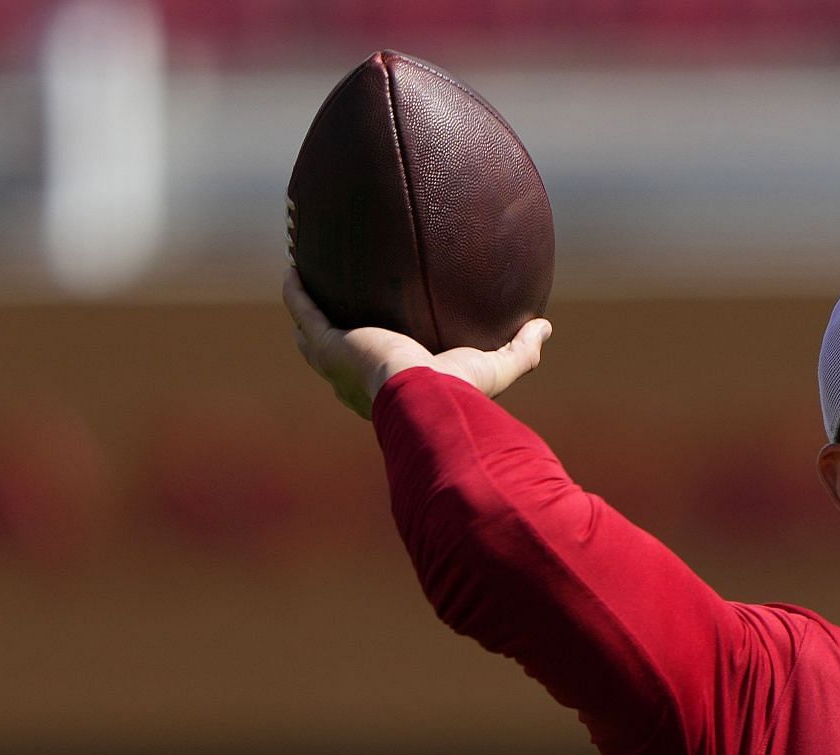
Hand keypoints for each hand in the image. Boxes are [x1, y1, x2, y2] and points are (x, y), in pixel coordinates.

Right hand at [282, 269, 551, 418]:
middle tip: (334, 308)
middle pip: (337, 358)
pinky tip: (294, 269)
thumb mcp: (495, 368)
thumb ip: (520, 350)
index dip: (376, 359)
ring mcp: (339, 363)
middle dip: (332, 335)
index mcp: (392, 392)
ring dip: (306, 310)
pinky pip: (305, 311)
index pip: (379, 376)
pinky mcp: (328, 344)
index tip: (381, 339)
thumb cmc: (459, 395)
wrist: (425, 401)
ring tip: (304, 284)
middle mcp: (359, 382)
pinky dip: (297, 292)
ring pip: (311, 335)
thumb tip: (545, 326)